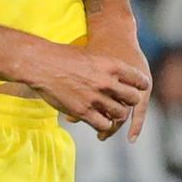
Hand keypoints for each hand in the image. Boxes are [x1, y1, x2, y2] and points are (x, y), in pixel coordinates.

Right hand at [18, 38, 148, 137]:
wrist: (41, 64)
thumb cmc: (62, 56)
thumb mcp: (91, 55)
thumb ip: (105, 67)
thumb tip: (115, 74)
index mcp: (111, 66)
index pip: (138, 79)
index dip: (140, 86)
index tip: (138, 89)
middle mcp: (106, 82)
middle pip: (133, 98)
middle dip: (130, 102)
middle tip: (125, 103)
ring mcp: (95, 98)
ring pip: (120, 114)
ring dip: (117, 116)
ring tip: (112, 115)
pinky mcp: (82, 111)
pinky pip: (103, 124)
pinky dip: (103, 125)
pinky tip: (99, 122)